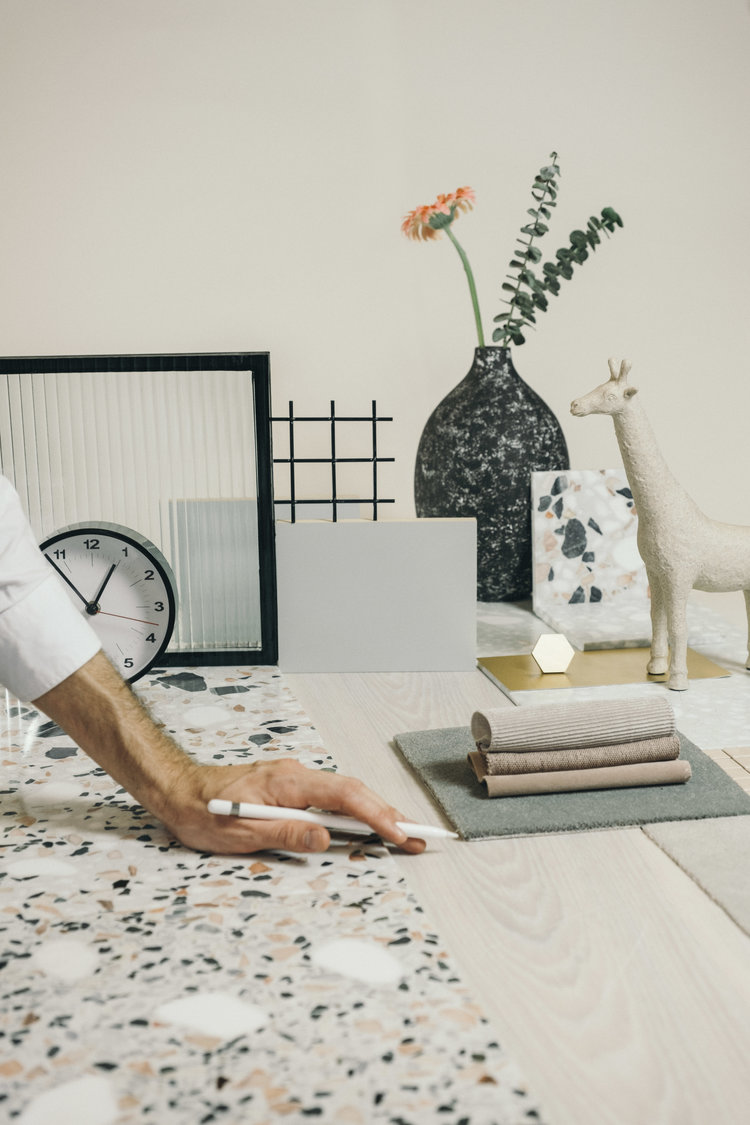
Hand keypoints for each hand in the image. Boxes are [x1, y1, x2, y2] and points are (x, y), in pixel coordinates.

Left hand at [162, 758, 427, 855]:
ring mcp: (294, 780)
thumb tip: (326, 838)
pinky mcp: (290, 790)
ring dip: (374, 813)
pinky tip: (364, 826)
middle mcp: (296, 775)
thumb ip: (286, 833)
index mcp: (288, 782)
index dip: (377, 815)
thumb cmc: (202, 810)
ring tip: (402, 835)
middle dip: (388, 814)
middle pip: (353, 792)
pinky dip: (353, 812)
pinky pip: (330, 798)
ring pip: (345, 794)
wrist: (177, 790)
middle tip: (418, 838)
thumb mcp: (241, 831)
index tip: (400, 834)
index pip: (344, 795)